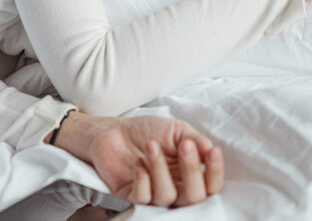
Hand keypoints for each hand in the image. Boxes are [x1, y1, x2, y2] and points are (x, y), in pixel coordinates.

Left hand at [54, 111, 223, 206]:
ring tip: (151, 145)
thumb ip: (196, 140)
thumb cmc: (147, 131)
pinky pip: (143, 199)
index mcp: (189, 176)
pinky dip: (142, 180)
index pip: (211, 186)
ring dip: (160, 169)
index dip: (215, 172)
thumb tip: (210, 150)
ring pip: (167, 197)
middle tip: (184, 145)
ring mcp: (152, 194)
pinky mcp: (130, 195)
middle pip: (194, 197)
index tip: (211, 151)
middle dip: (192, 170)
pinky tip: (138, 163)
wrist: (113, 130)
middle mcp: (174, 189)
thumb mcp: (177, 130)